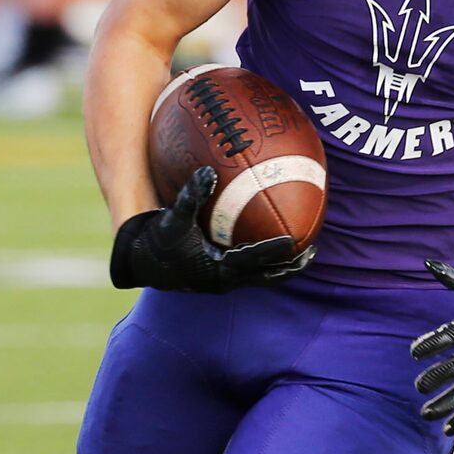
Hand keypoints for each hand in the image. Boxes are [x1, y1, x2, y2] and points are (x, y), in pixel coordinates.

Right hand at [108, 166, 311, 292]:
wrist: (141, 263)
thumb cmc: (157, 240)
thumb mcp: (172, 217)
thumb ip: (191, 196)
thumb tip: (208, 172)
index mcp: (217, 269)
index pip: (253, 260)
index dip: (274, 251)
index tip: (294, 241)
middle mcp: (225, 280)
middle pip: (267, 276)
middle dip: (290, 266)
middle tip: (312, 251)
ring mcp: (225, 282)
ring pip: (261, 277)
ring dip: (282, 267)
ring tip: (304, 252)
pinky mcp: (221, 278)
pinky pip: (251, 271)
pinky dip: (265, 260)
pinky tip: (274, 241)